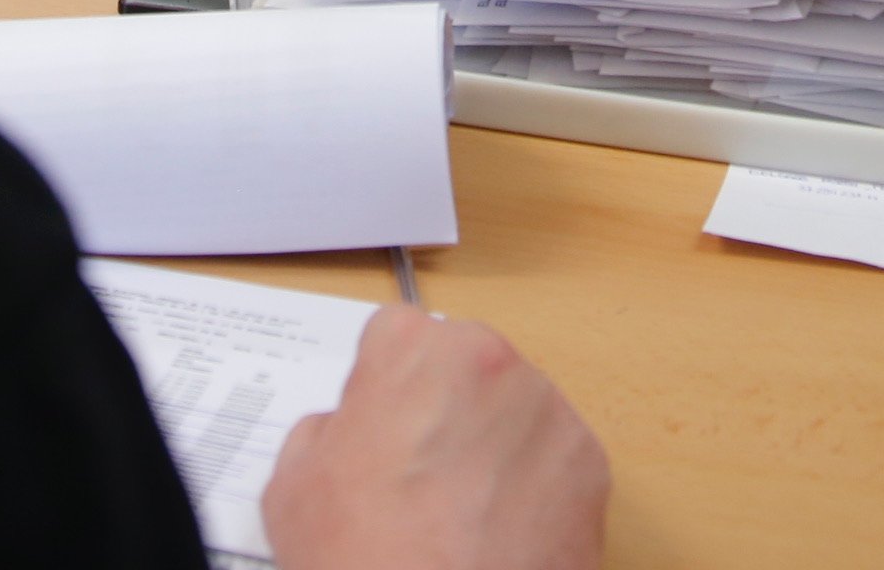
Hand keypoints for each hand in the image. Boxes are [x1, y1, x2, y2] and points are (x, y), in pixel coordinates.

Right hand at [262, 306, 607, 569]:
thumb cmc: (365, 561)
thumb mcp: (294, 486)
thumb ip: (324, 432)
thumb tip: (346, 431)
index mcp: (415, 352)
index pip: (396, 335)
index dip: (383, 386)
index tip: (381, 423)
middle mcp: (491, 363)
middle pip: (464, 367)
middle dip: (445, 411)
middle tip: (418, 479)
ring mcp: (548, 413)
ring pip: (515, 412)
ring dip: (493, 448)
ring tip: (460, 518)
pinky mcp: (589, 467)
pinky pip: (554, 463)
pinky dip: (534, 492)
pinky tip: (498, 537)